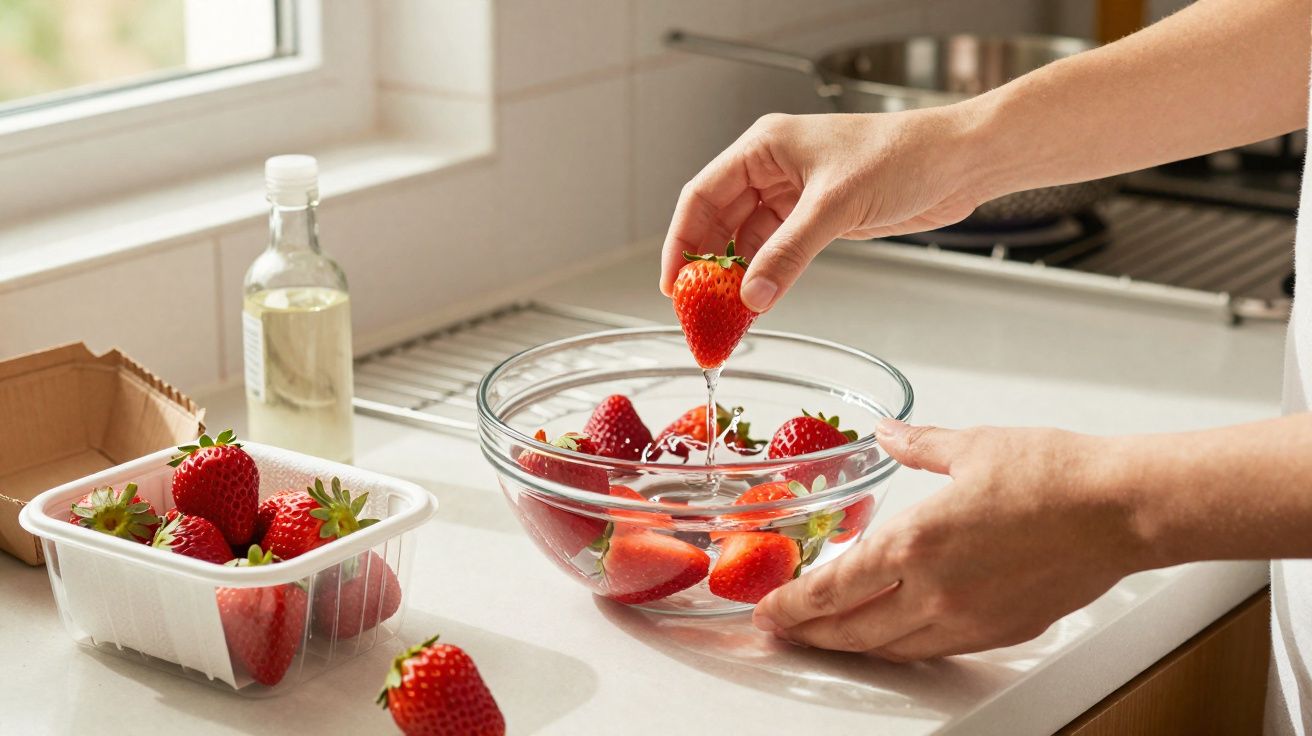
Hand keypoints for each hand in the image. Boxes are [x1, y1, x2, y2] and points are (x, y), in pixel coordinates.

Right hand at [659, 109, 986, 311]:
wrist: (959, 162)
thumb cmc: (904, 155)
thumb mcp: (836, 206)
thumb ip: (789, 254)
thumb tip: (752, 297)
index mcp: (764, 147)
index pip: (702, 196)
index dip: (681, 241)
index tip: (672, 284)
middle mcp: (773, 169)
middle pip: (719, 222)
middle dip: (705, 267)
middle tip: (696, 311)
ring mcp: (795, 195)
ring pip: (747, 241)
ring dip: (737, 277)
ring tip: (726, 316)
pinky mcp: (817, 219)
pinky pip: (777, 252)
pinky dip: (766, 278)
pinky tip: (759, 302)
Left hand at [752, 419, 1152, 660]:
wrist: (1121, 510)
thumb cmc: (1053, 474)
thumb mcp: (970, 446)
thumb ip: (916, 445)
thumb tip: (887, 435)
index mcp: (916, 543)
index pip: (832, 588)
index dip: (792, 605)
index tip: (768, 610)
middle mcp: (933, 590)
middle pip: (850, 628)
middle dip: (809, 633)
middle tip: (783, 631)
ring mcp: (967, 618)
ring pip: (889, 646)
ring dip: (850, 645)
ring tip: (825, 637)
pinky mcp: (998, 631)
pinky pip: (932, 649)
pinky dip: (899, 646)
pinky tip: (890, 636)